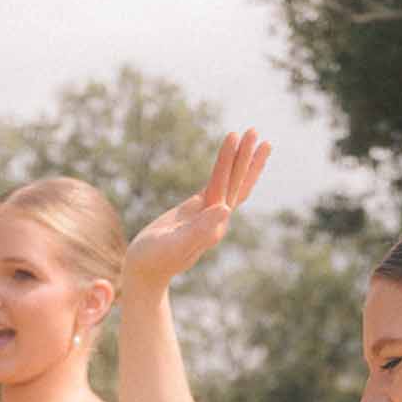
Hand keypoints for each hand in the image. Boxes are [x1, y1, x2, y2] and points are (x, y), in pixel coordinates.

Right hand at [123, 129, 270, 293]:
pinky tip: (232, 159)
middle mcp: (217, 219)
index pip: (226, 186)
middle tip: (255, 130)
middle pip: (236, 183)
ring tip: (253, 137)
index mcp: (213, 225)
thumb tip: (226, 209)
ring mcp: (210, 214)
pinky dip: (226, 170)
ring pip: (231, 183)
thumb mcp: (176, 244)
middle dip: (245, 157)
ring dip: (242, 161)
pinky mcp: (199, 210)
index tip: (237, 136)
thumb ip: (200, 229)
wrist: (146, 271)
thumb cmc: (155, 259)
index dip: (231, 161)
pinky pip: (218, 186)